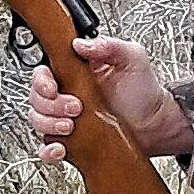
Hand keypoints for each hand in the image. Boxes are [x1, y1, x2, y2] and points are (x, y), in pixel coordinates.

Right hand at [27, 36, 192, 162]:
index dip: (42, 80)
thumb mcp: (131, 57)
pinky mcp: (71, 141)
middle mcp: (67, 94)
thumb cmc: (144, 90)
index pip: (44, 72)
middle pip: (37, 97)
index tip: (53, 87)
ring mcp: (67, 119)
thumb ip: (108, 45)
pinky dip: (49, 150)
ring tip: (71, 126)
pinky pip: (48, 147)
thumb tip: (79, 44)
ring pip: (38, 120)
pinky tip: (60, 148)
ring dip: (49, 124)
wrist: (156, 124)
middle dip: (51, 105)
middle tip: (75, 108)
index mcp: (75, 72)